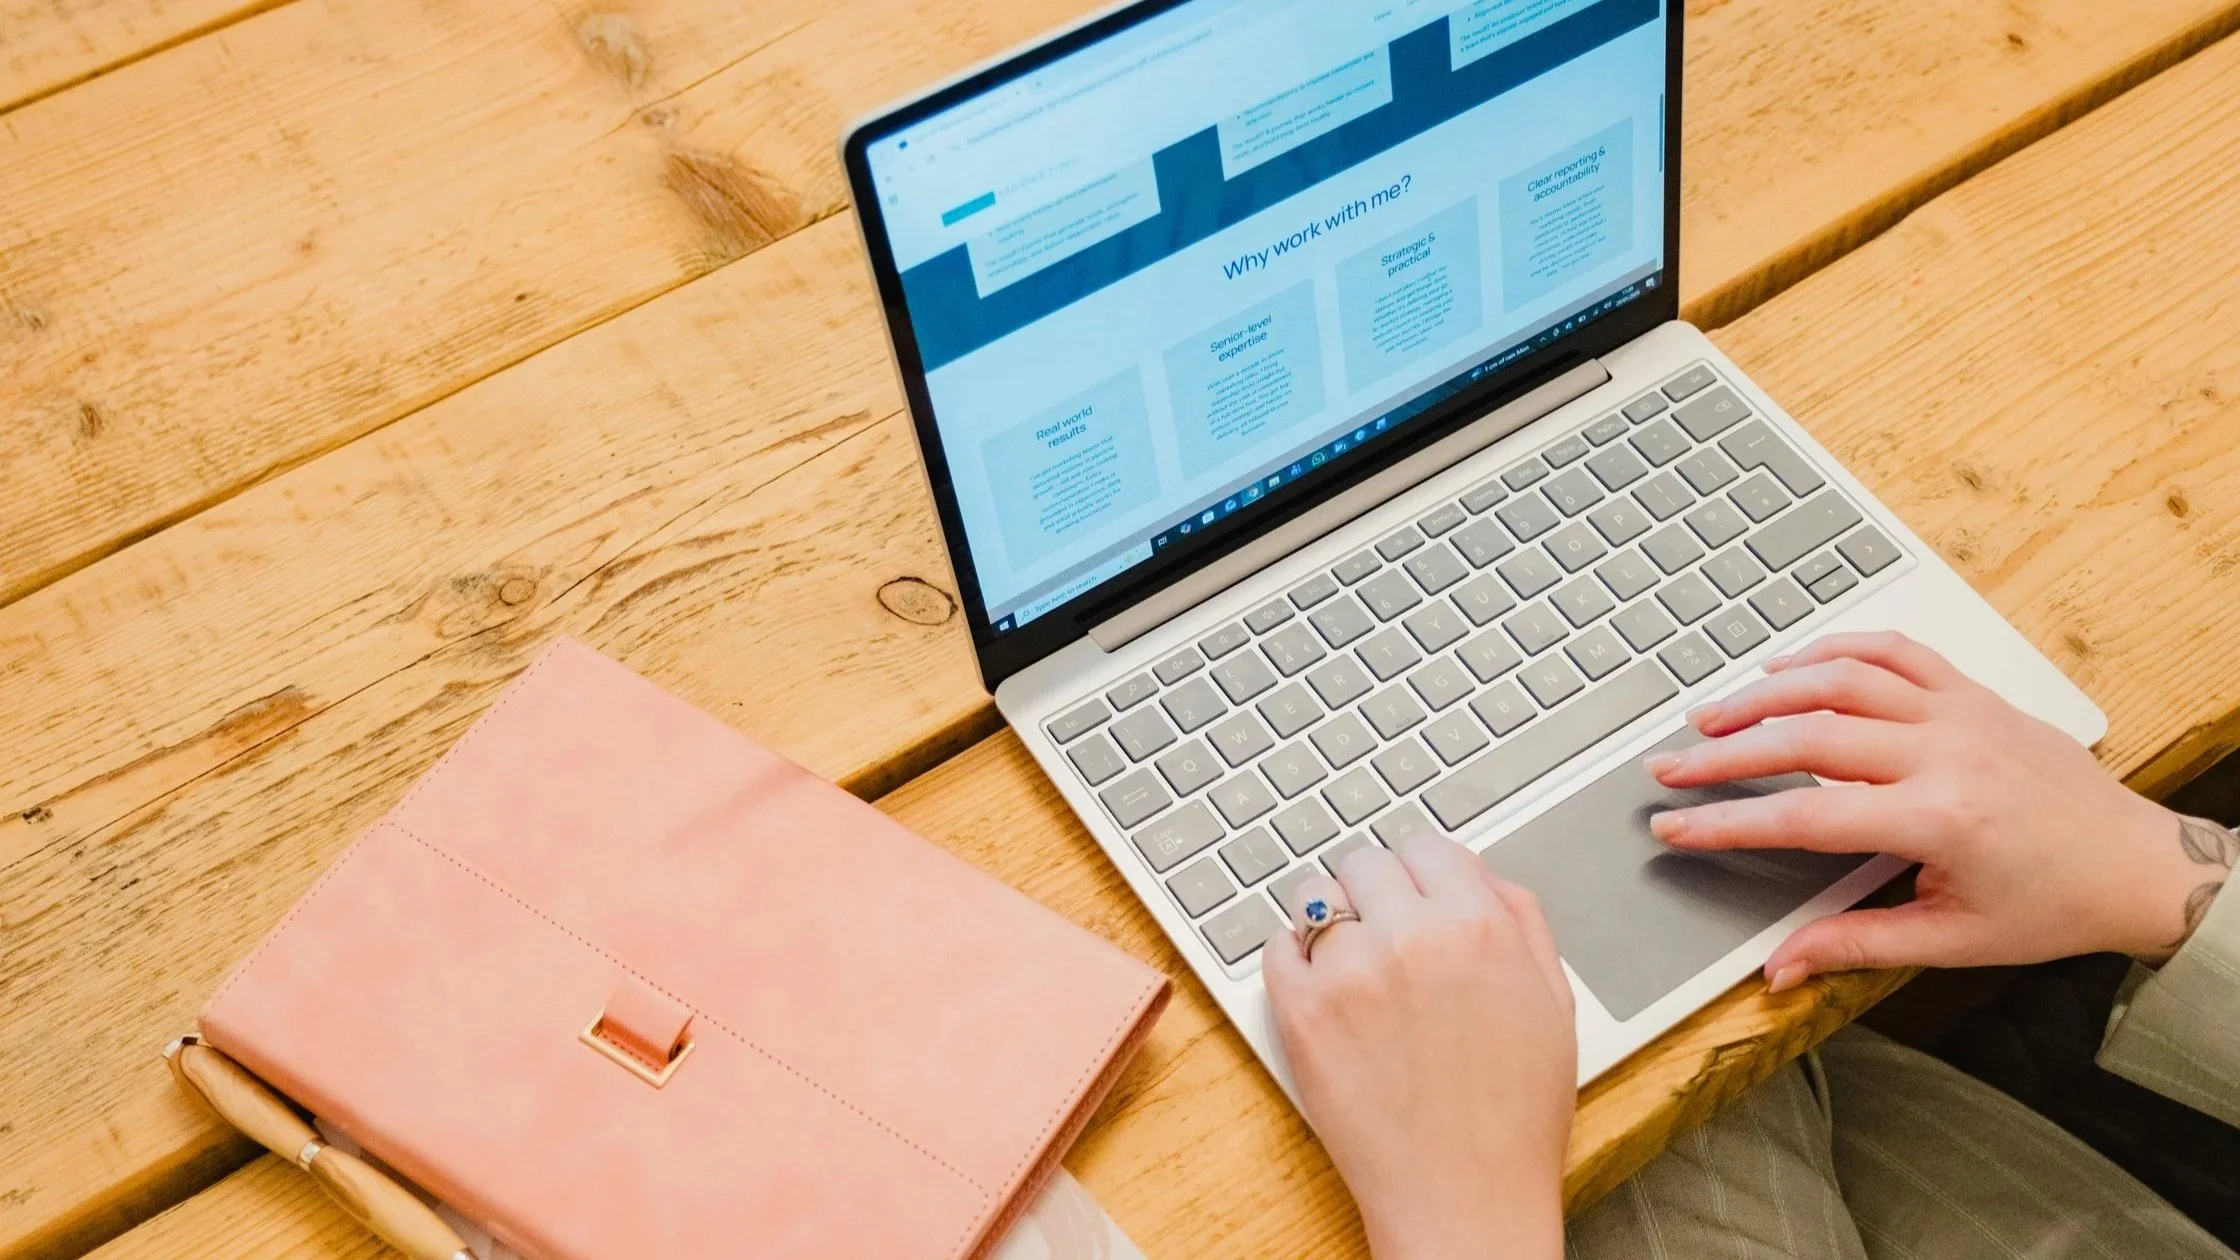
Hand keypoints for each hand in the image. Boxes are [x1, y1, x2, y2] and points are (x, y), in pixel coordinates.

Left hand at [1262, 832, 1574, 1259]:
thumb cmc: (1515, 1116)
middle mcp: (1411, 935)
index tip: (1414, 894)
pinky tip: (1321, 993)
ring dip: (1331, 922)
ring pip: (1316, 897)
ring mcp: (1349, 971)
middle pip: (1366, 861)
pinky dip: (1292, 962)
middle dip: (1375, 892)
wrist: (1466, 1199)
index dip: (1421, 872)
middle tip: (1383, 935)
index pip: (1426, 845)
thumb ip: (1523, 924)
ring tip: (1352, 967)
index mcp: (1480, 924)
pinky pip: (1276, 948)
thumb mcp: (1553, 1004)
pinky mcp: (1300, 1011)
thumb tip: (1484, 875)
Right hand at [1645, 631, 2225, 989]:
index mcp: (1939, 820)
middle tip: (1672, 767)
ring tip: (1712, 715)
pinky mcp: (1972, 692)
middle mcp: (1946, 753)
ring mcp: (1960, 712)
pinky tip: (1790, 665)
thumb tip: (1779, 967)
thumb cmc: (2053, 905)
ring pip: (1841, 680)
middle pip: (1807, 737)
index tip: (1675, 825)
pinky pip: (1894, 651)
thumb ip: (1854, 944)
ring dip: (1766, 693)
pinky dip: (1835, 649)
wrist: (2137, 865)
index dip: (1728, 823)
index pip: (1805, 817)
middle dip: (1726, 752)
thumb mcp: (1950, 939)